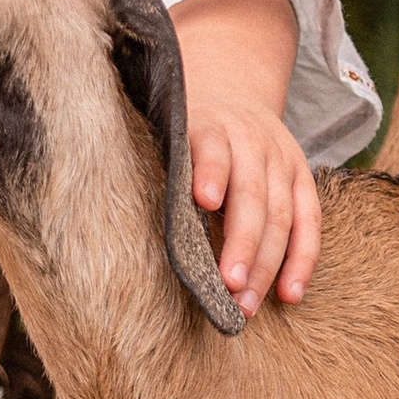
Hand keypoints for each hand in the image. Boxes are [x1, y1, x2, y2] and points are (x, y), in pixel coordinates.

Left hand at [169, 0, 320, 316]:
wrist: (232, 92)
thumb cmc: (183, 130)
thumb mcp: (164, 131)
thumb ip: (150, 163)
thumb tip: (89, 203)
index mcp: (208, 125)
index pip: (212, 149)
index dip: (209, 172)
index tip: (202, 200)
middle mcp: (250, 139)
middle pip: (251, 195)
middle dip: (240, 243)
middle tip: (226, 288)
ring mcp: (280, 160)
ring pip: (281, 215)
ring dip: (266, 264)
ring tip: (244, 306)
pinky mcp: (301, 179)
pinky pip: (309, 223)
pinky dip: (302, 260)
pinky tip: (289, 294)